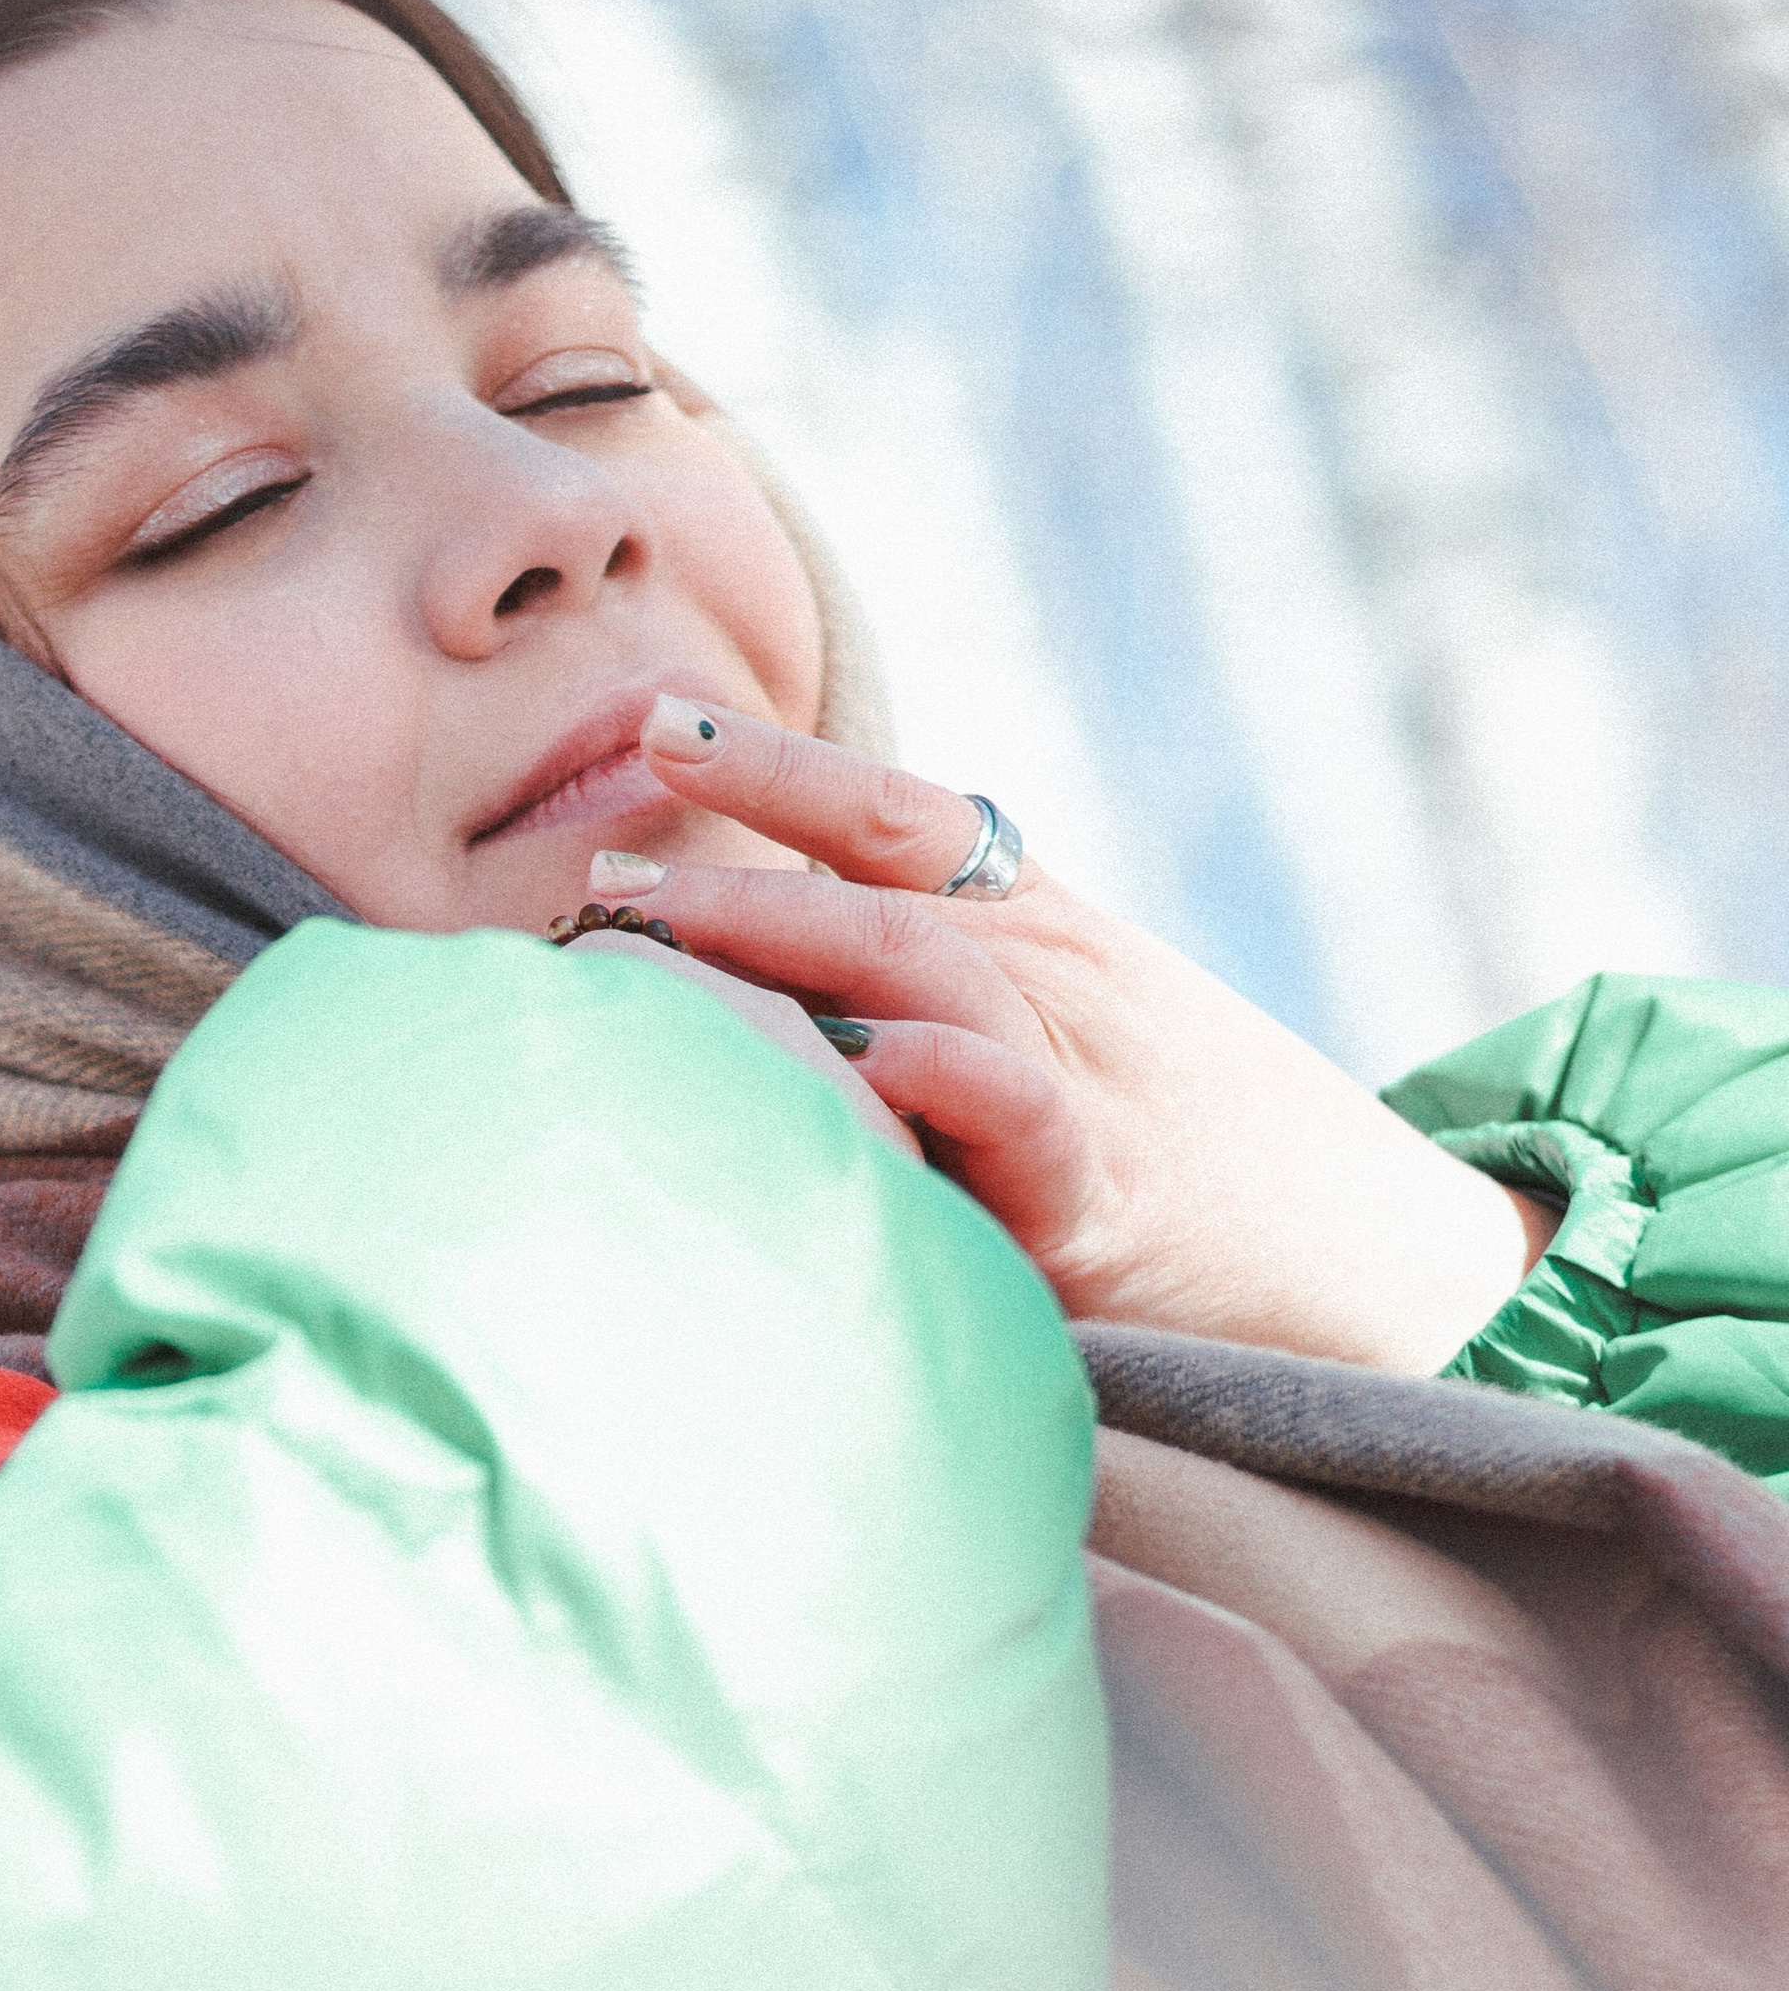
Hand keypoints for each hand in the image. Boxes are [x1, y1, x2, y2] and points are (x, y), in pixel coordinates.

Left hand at [584, 700, 1553, 1371]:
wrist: (1392, 1268)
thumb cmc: (1207, 1169)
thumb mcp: (1090, 1044)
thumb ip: (951, 1007)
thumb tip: (767, 993)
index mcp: (1050, 932)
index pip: (900, 813)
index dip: (777, 762)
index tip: (658, 723)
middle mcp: (1062, 979)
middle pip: (882, 882)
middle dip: (734, 861)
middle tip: (597, 867)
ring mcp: (1088, 1079)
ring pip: (923, 974)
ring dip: (784, 947)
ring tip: (657, 943)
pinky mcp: (1104, 1199)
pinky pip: (1010, 1117)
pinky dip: (930, 1085)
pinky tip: (841, 1076)